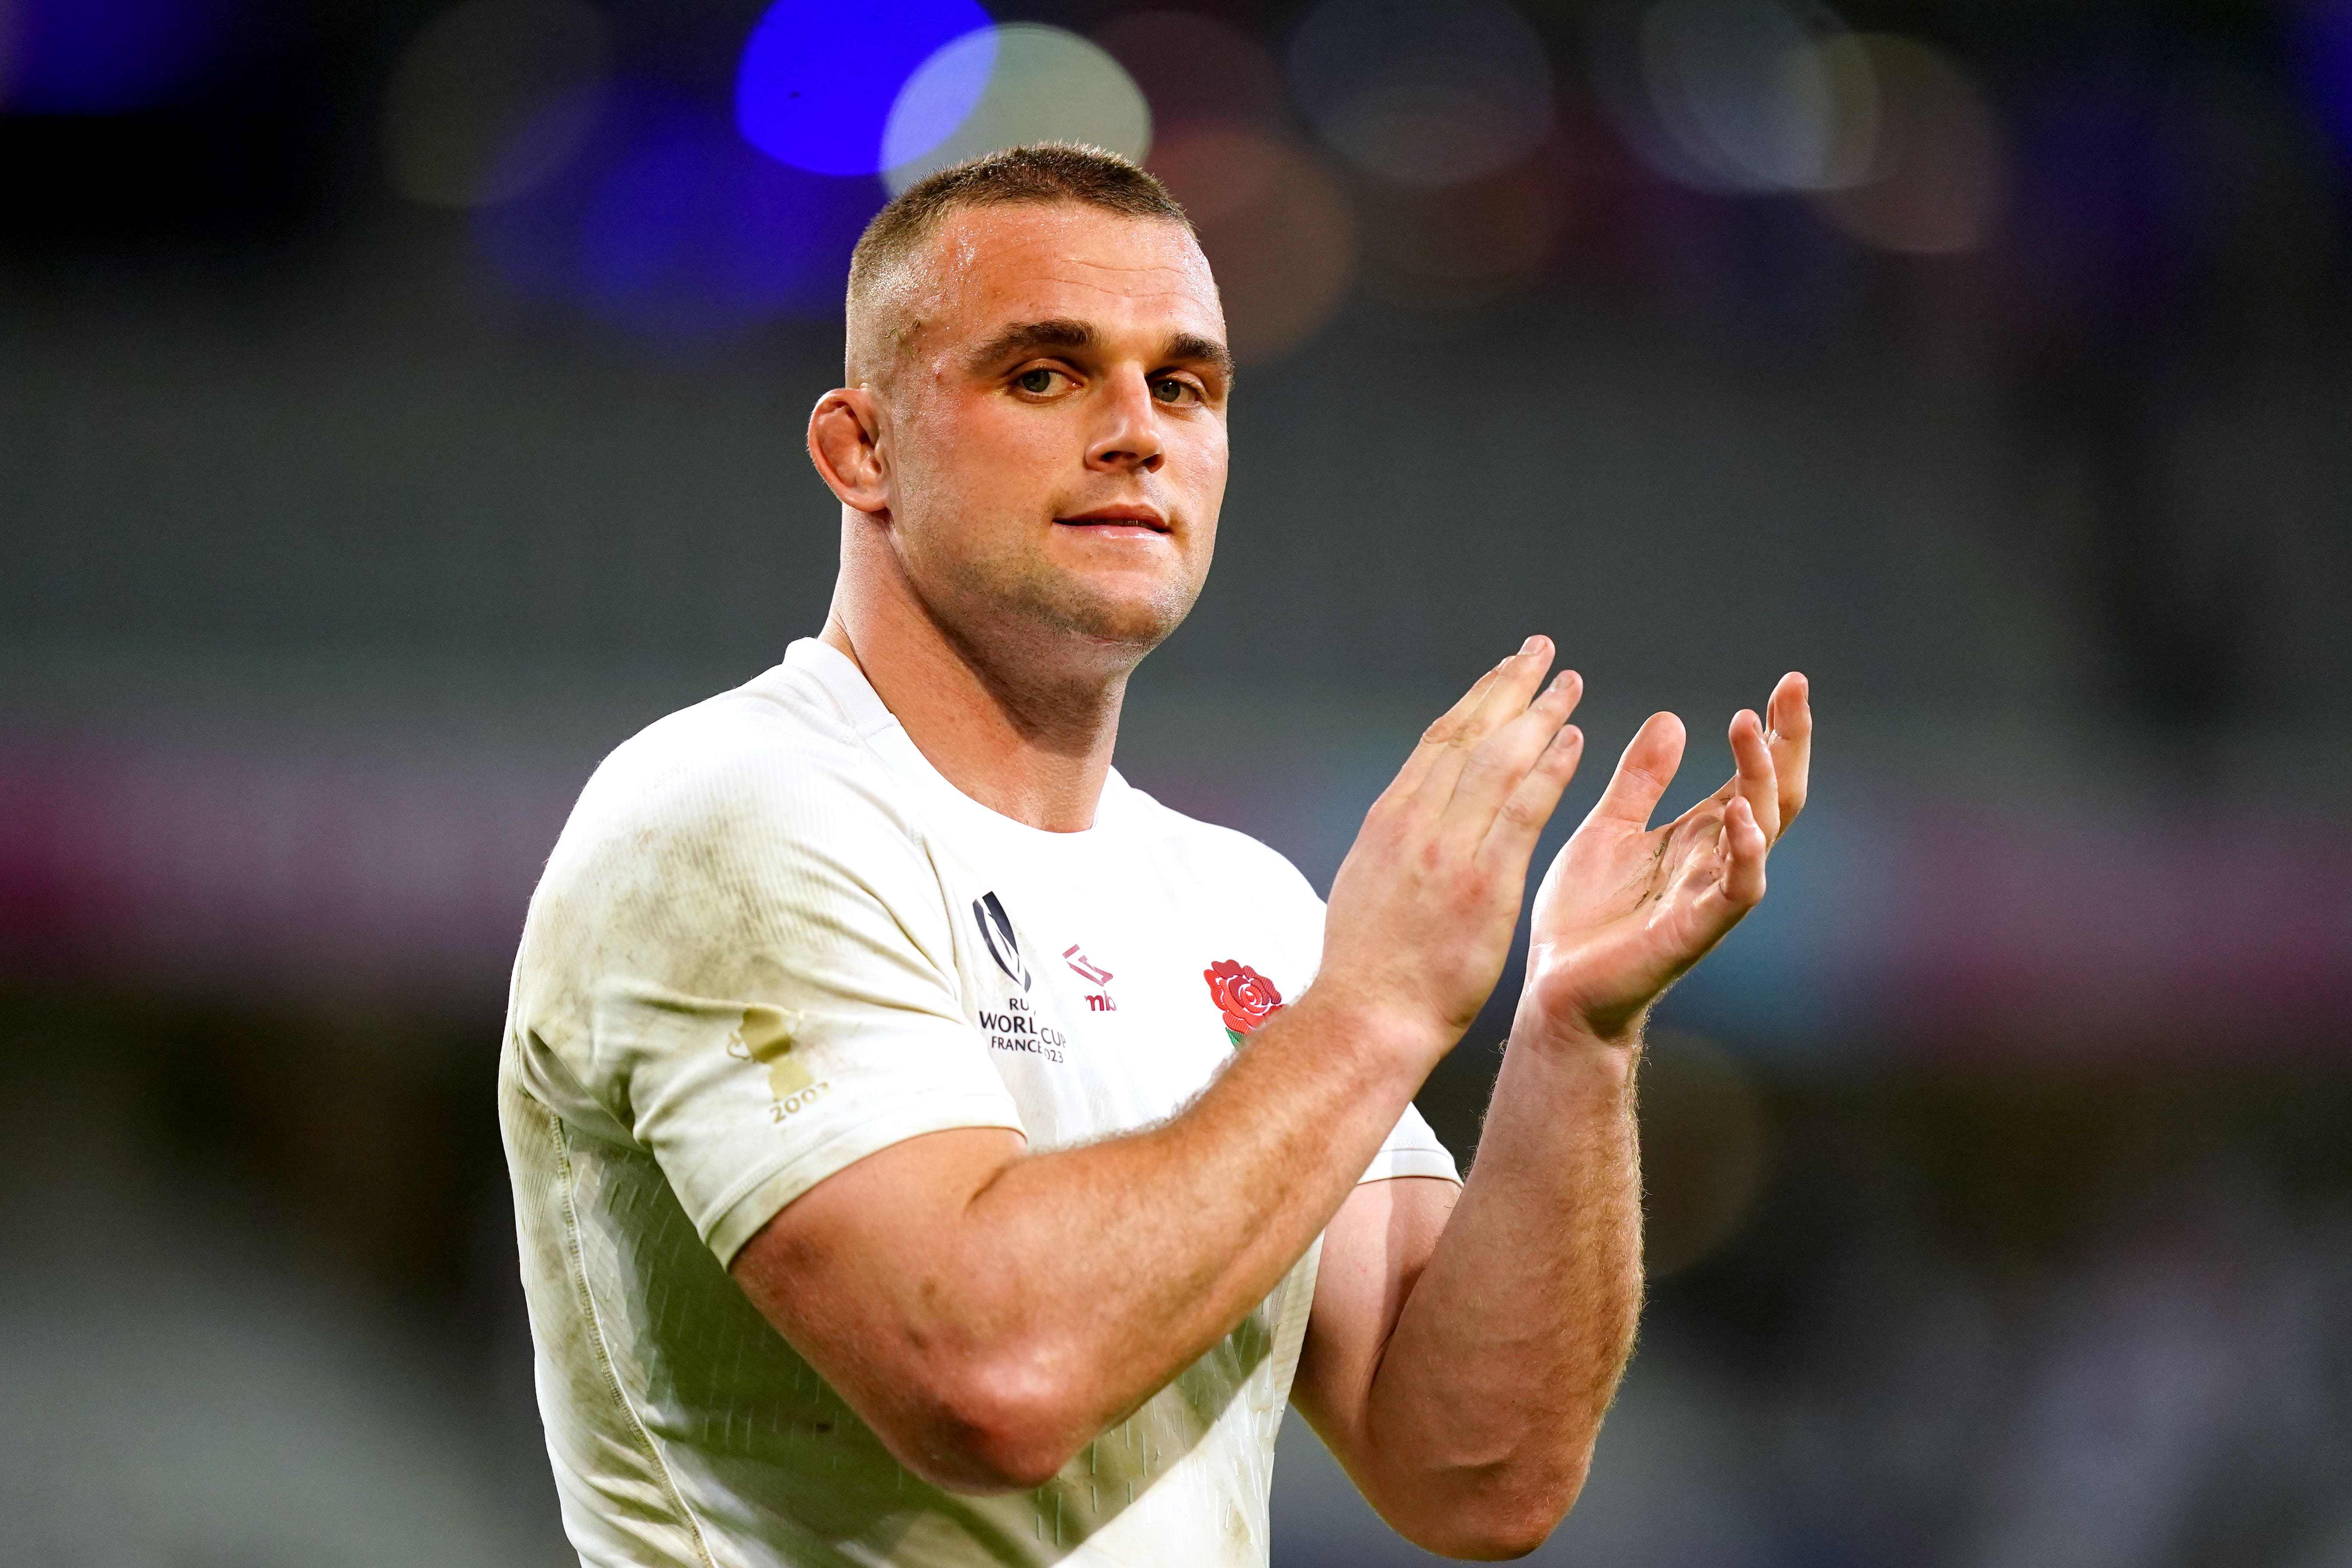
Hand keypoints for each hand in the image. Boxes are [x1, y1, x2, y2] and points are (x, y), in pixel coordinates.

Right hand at [1312, 637, 1587, 1063]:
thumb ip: (1392, 845)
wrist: (1367, 1015)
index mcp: (1389, 821)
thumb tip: (1403, 818)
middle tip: (1543, 652)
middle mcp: (1417, 822)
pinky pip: (1523, 809)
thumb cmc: (1369, 966)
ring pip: (1499, 760)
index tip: (1502, 673)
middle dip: (1509, 688)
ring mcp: (1450, 849)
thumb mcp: (1365, 885)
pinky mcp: (1484, 881)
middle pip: (1469, 735)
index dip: (1475, 701)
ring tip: (1570, 684)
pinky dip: (1549, 768)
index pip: (1438, 742)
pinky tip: (1575, 739)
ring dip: (1538, 715)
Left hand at [1519, 674, 1811, 1044]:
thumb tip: (1673, 718)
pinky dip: (1746, 850)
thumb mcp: (1609, 828)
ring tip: (1749, 726)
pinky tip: (1740, 811)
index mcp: (1696, 836)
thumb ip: (1641, 780)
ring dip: (1761, 777)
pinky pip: (1738, 889)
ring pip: (1762, 830)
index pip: (1751, 775)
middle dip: (1788, 742)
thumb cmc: (1583, 918)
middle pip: (1774, 793)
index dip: (1772, 732)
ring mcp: (1710, 895)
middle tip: (1793, 687)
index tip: (1787, 685)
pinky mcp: (1694, 929)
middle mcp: (1715, 861)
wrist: (1555, 990)